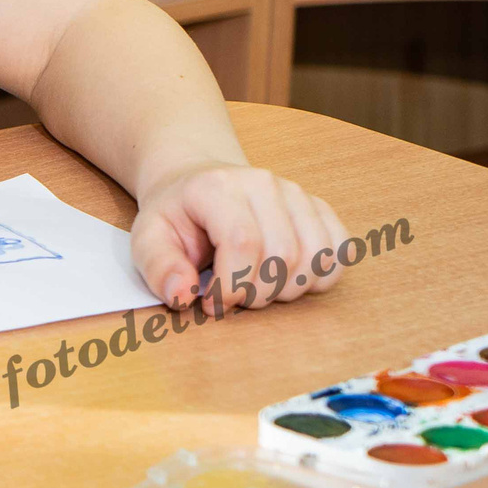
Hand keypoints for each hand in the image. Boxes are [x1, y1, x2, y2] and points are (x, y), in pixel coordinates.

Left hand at [130, 162, 348, 313]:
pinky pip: (340, 252)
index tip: (212, 303)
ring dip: (288, 290)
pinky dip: (320, 278)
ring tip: (257, 287)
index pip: (243, 243)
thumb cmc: (177, 215)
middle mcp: (264, 184)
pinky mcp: (319, 208)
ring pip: (317, 258)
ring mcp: (297, 194)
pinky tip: (288, 279)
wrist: (198, 183)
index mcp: (218, 187)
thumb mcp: (148, 238)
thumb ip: (159, 268)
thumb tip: (182, 296)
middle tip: (233, 297)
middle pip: (283, 256)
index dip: (232, 285)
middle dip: (257, 294)